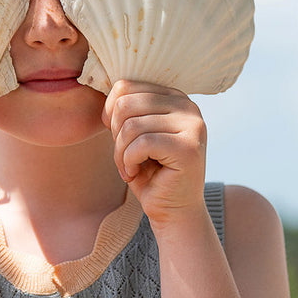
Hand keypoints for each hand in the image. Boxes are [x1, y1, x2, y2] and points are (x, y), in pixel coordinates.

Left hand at [103, 81, 207, 228]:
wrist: (173, 211)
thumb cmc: (150, 174)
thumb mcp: (134, 135)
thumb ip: (126, 111)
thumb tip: (104, 90)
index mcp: (174, 97)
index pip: (126, 86)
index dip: (110, 114)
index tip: (117, 139)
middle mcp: (188, 106)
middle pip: (126, 104)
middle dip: (114, 135)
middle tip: (123, 158)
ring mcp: (192, 125)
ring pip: (131, 125)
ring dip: (120, 153)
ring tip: (128, 168)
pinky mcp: (189, 147)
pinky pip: (142, 143)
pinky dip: (128, 162)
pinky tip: (134, 174)